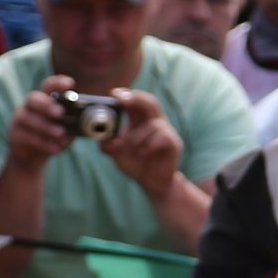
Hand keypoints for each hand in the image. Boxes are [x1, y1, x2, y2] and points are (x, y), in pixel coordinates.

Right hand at [5, 77, 74, 170]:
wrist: (30, 159)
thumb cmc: (50, 139)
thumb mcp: (64, 131)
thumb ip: (72, 126)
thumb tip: (81, 124)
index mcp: (43, 100)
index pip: (48, 86)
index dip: (58, 83)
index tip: (70, 83)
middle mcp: (29, 107)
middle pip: (33, 98)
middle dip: (46, 104)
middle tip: (60, 113)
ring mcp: (19, 120)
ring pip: (29, 119)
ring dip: (46, 126)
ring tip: (61, 134)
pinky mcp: (15, 136)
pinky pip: (27, 137)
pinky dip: (43, 143)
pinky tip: (55, 149)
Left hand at [103, 87, 182, 203]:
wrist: (153, 183)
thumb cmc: (136, 164)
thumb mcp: (117, 154)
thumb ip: (108, 145)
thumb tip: (102, 138)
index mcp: (140, 120)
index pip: (135, 101)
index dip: (125, 94)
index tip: (113, 94)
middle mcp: (154, 121)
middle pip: (150, 102)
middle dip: (136, 98)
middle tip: (122, 100)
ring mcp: (166, 131)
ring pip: (153, 124)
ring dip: (137, 136)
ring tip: (130, 148)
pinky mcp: (174, 143)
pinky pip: (163, 137)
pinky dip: (149, 145)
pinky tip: (143, 154)